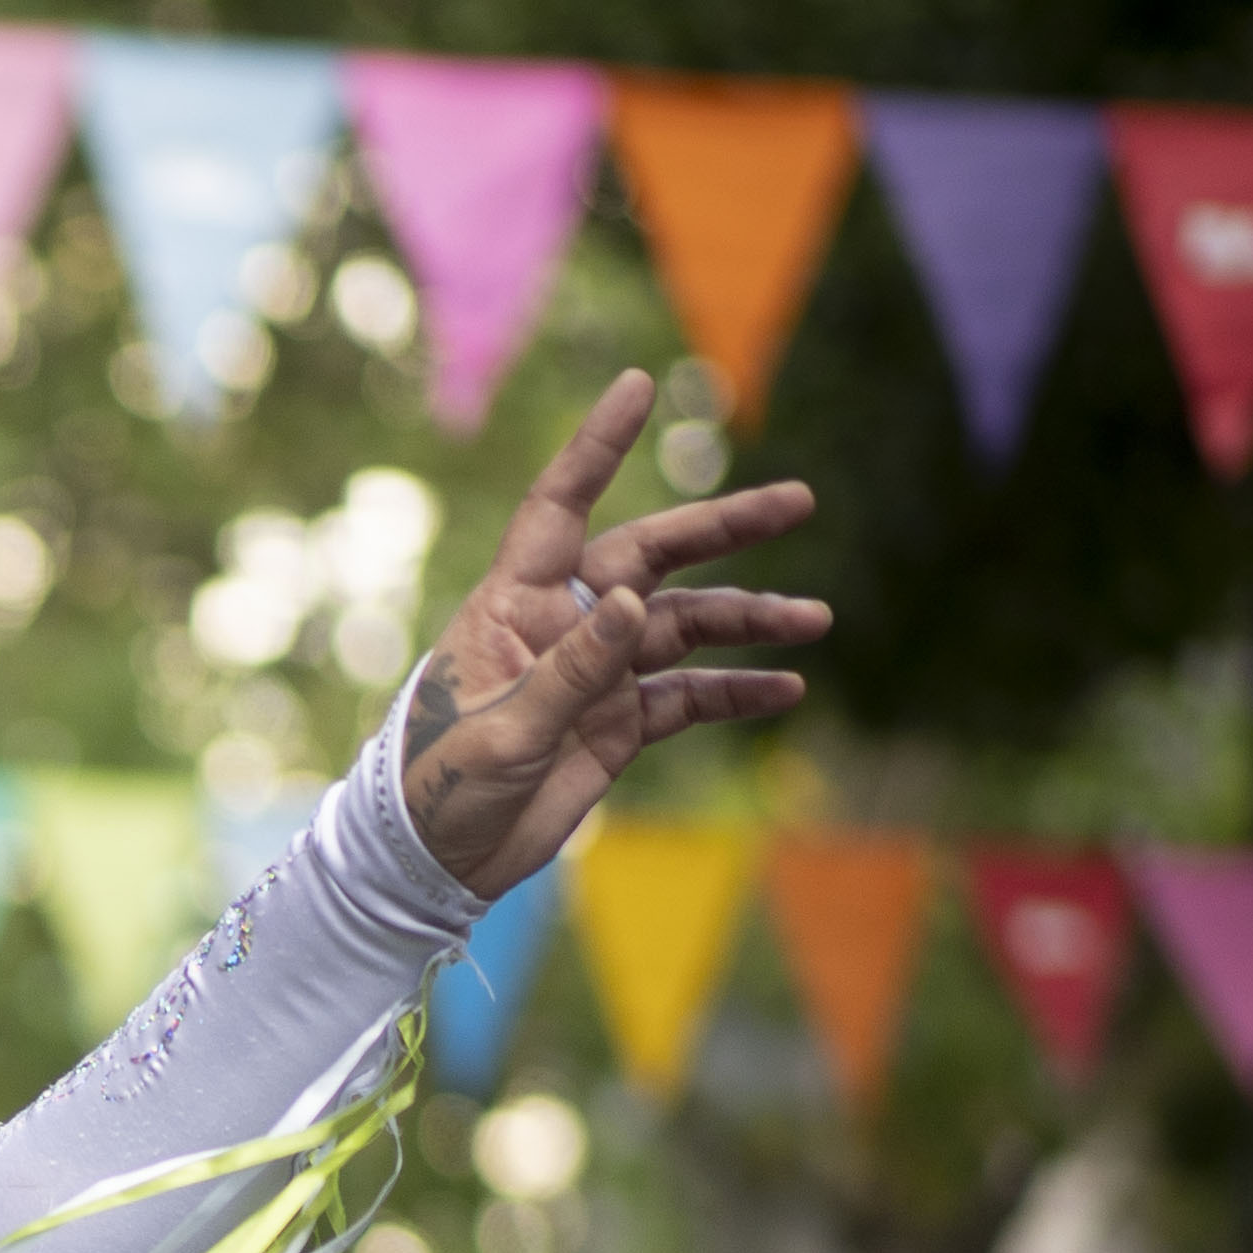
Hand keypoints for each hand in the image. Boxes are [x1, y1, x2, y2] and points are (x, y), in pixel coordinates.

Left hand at [398, 370, 829, 899]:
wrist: (436, 865)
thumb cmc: (440, 788)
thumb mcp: (503, 730)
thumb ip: (571, 669)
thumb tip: (631, 599)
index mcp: (511, 608)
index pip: (558, 509)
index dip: (596, 448)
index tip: (637, 386)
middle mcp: (560, 626)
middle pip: (651, 558)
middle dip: (723, 530)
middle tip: (799, 500)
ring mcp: (595, 674)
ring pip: (684, 627)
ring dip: (749, 620)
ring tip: (816, 619)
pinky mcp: (617, 725)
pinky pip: (688, 696)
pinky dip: (736, 690)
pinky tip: (786, 689)